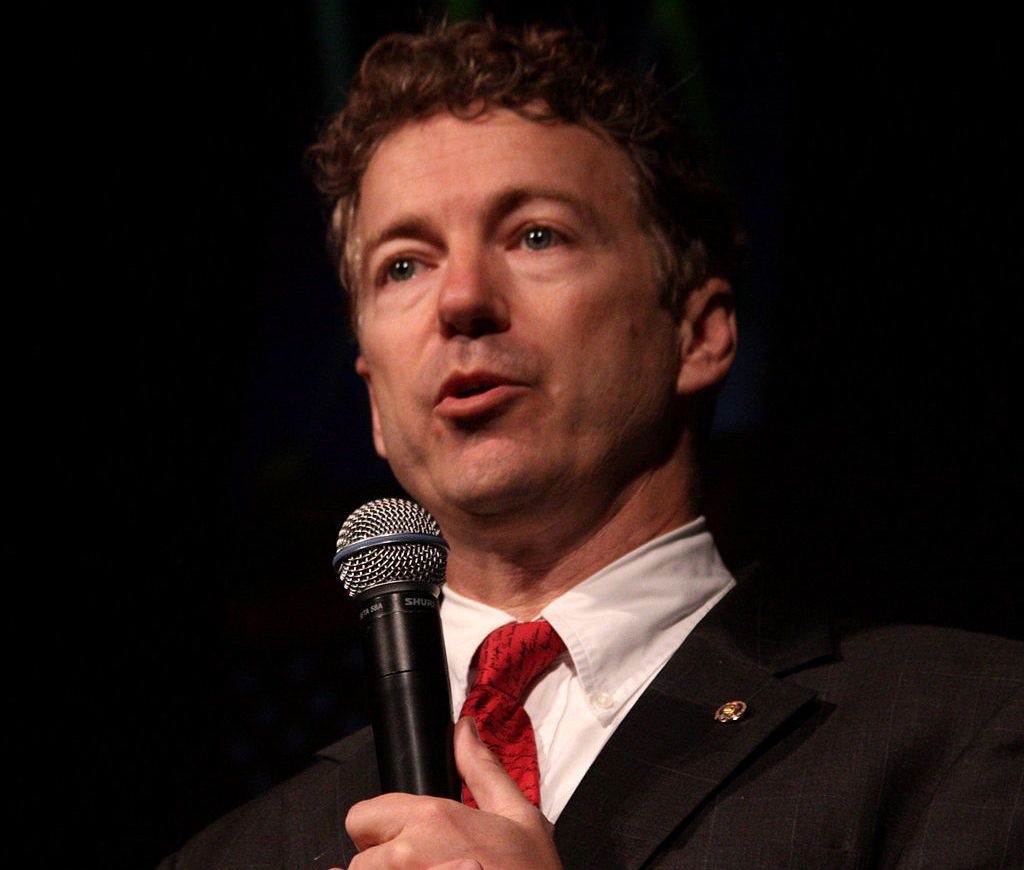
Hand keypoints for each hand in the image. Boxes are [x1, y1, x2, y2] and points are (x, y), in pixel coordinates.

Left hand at [342, 717, 562, 868]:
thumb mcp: (519, 817)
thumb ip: (482, 769)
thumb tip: (465, 731)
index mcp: (430, 820)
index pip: (362, 817)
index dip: (382, 829)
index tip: (406, 840)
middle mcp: (407, 856)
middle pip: (360, 858)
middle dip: (383, 862)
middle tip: (425, 866)